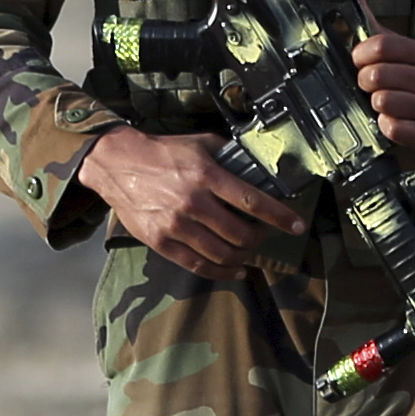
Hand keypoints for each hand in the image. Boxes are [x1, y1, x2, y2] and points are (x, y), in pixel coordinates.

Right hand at [83, 127, 297, 278]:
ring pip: (222, 253)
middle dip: (260, 238)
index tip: (297, 225)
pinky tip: (235, 271)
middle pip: (240, 234)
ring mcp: (176, 225)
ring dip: (244, 257)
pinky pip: (197, 265)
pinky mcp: (161, 241)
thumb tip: (258, 167)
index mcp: (206, 175)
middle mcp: (193, 202)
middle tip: (264, 235)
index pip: (252, 201)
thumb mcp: (199, 144)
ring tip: (250, 252)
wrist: (118, 164)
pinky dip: (221, 272)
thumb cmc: (162, 153)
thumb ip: (228, 156)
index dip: (279, 216)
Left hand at [346, 19, 414, 162]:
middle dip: (365, 80)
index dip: (361, 53)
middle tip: (369, 84)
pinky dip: (385, 125)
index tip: (358, 59)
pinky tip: (390, 120)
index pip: (383, 44)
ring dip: (375, 103)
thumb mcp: (404, 50)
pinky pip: (393, 129)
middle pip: (379, 74)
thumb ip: (377, 26)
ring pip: (383, 101)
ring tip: (382, 101)